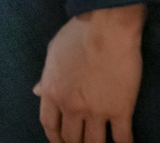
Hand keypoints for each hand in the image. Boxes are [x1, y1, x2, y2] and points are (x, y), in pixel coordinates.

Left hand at [34, 4, 145, 142]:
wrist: (106, 28)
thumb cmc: (78, 34)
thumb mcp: (53, 53)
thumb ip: (47, 77)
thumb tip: (38, 92)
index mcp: (52, 91)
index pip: (49, 125)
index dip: (55, 138)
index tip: (60, 142)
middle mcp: (71, 106)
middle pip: (72, 138)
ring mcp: (96, 110)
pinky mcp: (121, 110)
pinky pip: (122, 138)